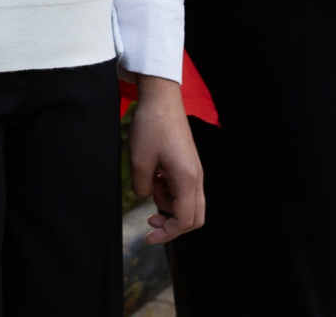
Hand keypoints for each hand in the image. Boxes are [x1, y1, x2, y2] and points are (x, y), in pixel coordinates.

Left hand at [126, 76, 205, 243]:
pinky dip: (169, 192)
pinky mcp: (189, 164)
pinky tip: (154, 176)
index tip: (148, 237)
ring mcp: (194, 171)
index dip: (168, 234)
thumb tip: (149, 197)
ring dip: (168, 205)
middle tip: (150, 224)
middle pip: (194, 217)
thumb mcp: (139, 161)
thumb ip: (143, 189)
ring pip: (188, 203)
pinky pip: (183, 189)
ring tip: (150, 185)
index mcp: (187, 179)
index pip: (185, 219)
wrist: (162, 98)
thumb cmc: (151, 126)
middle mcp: (196, 177)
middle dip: (173, 225)